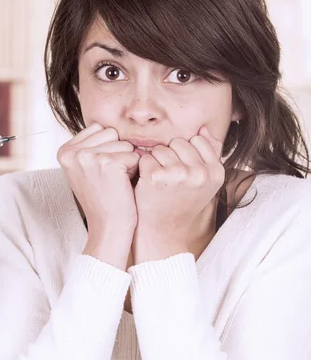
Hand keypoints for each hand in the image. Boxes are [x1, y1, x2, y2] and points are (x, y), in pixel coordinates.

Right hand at [57, 122, 139, 238]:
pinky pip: (133, 156)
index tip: (101, 172)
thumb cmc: (103, 198)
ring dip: (127, 162)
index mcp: (64, 151)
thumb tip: (108, 125)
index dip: (108, 149)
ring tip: (115, 182)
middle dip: (118, 153)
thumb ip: (91, 145)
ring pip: (124, 143)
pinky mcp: (107, 163)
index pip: (99, 129)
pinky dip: (134, 170)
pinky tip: (122, 186)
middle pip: (112, 133)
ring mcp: (88, 157)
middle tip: (109, 178)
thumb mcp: (86, 169)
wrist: (108, 227)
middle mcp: (72, 152)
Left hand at [132, 126, 224, 261]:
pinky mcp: (157, 177)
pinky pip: (146, 157)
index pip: (198, 140)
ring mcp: (179, 175)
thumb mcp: (203, 181)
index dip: (185, 153)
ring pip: (161, 148)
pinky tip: (147, 184)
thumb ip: (208, 153)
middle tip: (169, 179)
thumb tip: (203, 128)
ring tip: (160, 182)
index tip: (182, 172)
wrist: (161, 231)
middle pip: (179, 142)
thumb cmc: (180, 203)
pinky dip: (143, 168)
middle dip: (170, 155)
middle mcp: (200, 173)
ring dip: (156, 162)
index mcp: (216, 172)